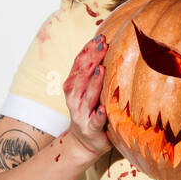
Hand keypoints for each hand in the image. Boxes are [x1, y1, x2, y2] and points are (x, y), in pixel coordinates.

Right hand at [62, 34, 111, 162]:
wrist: (84, 141)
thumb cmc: (90, 109)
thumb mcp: (87, 90)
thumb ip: (93, 72)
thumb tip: (107, 45)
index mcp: (72, 86)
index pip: (78, 65)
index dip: (87, 51)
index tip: (98, 37)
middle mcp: (74, 99)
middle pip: (81, 76)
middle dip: (92, 59)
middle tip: (103, 44)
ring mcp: (81, 115)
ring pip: (86, 96)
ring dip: (94, 83)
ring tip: (101, 69)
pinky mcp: (91, 129)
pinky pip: (95, 121)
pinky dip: (99, 115)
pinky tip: (104, 109)